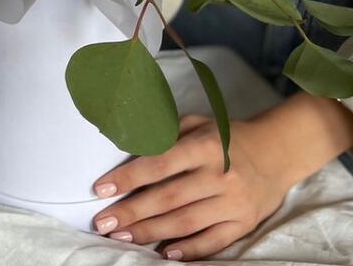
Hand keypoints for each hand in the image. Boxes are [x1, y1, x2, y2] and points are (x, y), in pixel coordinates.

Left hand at [91, 113, 291, 260]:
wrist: (276, 152)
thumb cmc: (225, 136)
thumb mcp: (196, 124)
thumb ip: (165, 134)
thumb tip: (127, 148)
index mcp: (204, 146)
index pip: (158, 164)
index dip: (128, 178)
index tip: (101, 189)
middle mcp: (219, 176)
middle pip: (168, 199)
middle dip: (132, 212)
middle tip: (103, 222)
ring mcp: (233, 203)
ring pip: (186, 223)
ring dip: (151, 232)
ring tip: (122, 236)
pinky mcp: (244, 223)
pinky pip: (214, 241)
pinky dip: (189, 250)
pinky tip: (165, 253)